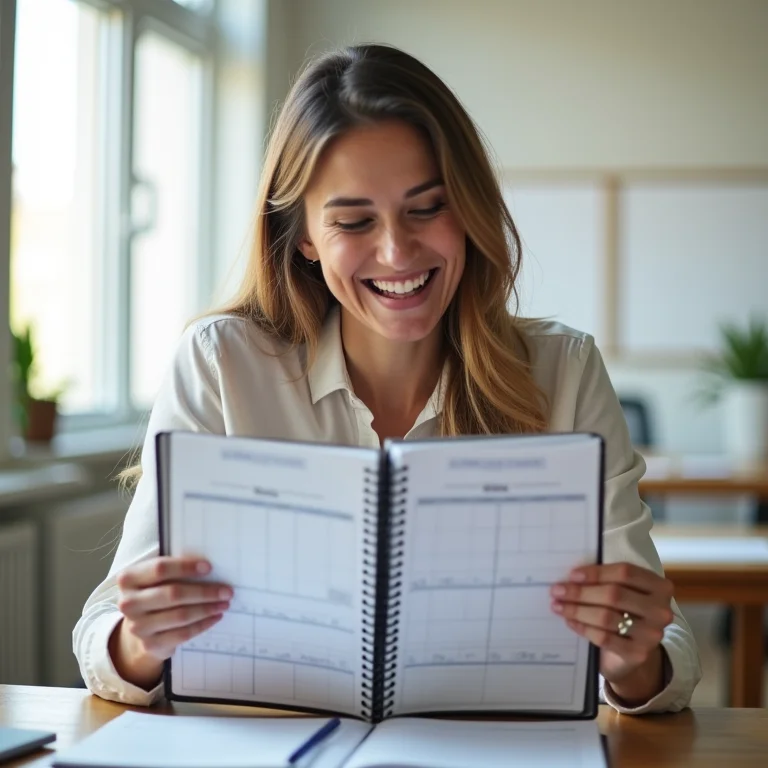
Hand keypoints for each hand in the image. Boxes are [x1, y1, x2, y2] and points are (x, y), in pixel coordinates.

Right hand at [110, 556, 231, 687]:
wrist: (140, 624)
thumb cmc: (155, 591)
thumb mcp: (156, 577)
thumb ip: (174, 569)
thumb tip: (208, 566)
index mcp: (129, 578)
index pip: (160, 569)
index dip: (186, 567)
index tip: (209, 568)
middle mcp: (128, 603)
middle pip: (173, 594)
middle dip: (204, 592)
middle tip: (226, 590)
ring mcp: (138, 626)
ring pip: (180, 615)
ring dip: (207, 608)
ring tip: (224, 603)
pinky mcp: (150, 644)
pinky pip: (183, 634)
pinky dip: (203, 624)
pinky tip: (215, 617)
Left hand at [550, 563, 673, 701]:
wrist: (634, 652)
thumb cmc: (624, 612)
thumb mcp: (624, 592)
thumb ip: (606, 581)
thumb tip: (571, 576)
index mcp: (659, 586)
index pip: (625, 572)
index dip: (596, 572)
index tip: (571, 575)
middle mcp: (661, 610)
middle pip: (614, 594)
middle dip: (580, 592)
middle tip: (556, 591)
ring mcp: (652, 634)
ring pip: (606, 617)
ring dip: (577, 610)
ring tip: (558, 606)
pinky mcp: (638, 654)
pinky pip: (604, 638)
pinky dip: (583, 628)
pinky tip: (570, 621)